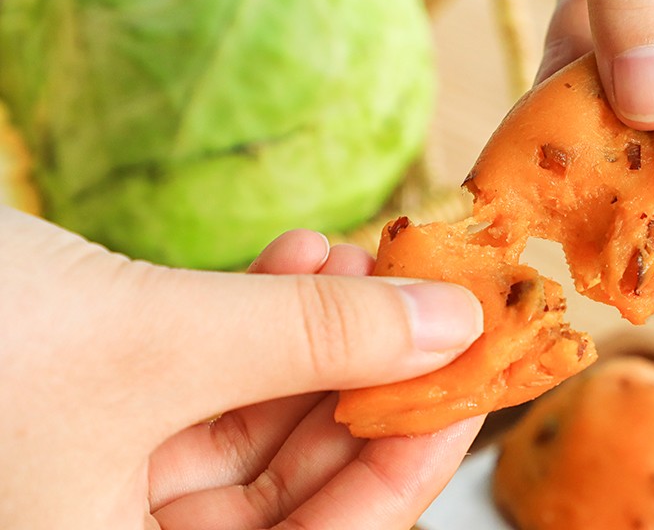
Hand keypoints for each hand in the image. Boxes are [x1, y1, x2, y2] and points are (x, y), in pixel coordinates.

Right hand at [0, 207, 482, 528]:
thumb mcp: (151, 340)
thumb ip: (310, 337)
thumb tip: (448, 324)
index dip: (407, 462)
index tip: (471, 376)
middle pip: (294, 487)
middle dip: (366, 384)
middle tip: (429, 306)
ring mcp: (102, 480)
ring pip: (254, 423)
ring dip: (317, 336)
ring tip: (367, 260)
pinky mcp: (91, 409)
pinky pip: (203, 378)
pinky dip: (254, 318)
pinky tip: (299, 256)